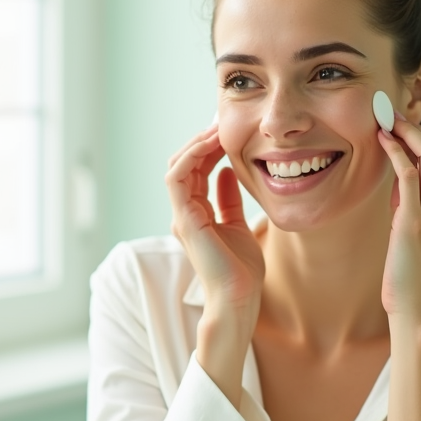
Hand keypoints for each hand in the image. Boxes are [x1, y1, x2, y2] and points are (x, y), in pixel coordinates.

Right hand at [165, 126, 263, 405]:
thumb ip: (230, 201)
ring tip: (217, 127)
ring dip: (196, 144)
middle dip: (202, 140)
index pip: (196, 171)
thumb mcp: (240, 226)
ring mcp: (182, 217)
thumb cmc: (242, 272)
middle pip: (185, 165)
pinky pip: (178, 178)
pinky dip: (192, 157)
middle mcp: (185, 214)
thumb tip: (228, 173)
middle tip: (222, 120)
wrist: (238, 300)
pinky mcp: (185, 220)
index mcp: (196, 215)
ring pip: (178, 167)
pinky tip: (212, 145)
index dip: (209, 148)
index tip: (228, 130)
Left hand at [376, 117, 420, 323]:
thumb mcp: (419, 237)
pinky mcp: (414, 223)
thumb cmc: (412, 278)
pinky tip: (382, 141)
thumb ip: (414, 208)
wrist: (417, 311)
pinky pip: (408, 175)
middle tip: (395, 117)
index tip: (408, 128)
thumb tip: (400, 182)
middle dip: (420, 129)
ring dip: (409, 133)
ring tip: (387, 122)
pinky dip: (396, 151)